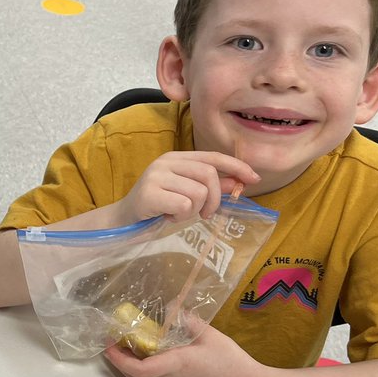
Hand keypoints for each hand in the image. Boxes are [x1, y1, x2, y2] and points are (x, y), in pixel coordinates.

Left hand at [103, 312, 261, 376]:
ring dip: (130, 364)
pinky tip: (151, 352)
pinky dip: (145, 367)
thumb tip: (172, 305)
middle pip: (134, 376)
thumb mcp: (210, 335)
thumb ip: (189, 320)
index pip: (138, 369)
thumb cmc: (230, 362)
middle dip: (118, 359)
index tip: (108, 342)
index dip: (118, 358)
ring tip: (128, 343)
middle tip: (112, 340)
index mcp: (175, 366)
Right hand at [120, 151, 257, 222]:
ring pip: (198, 193)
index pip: (212, 157)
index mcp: (176, 158)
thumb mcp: (187, 193)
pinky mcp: (149, 193)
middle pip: (209, 175)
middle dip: (215, 199)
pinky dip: (181, 216)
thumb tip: (241, 181)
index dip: (236, 166)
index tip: (254, 179)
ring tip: (178, 213)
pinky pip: (184, 205)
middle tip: (205, 214)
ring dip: (194, 211)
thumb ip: (211, 186)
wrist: (123, 220)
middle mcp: (165, 162)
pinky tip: (168, 216)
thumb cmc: (158, 207)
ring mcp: (156, 176)